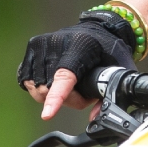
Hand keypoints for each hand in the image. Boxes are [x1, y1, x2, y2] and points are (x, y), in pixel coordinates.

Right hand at [19, 12, 135, 117]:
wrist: (97, 28)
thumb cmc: (108, 49)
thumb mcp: (119, 68)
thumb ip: (109, 92)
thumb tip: (95, 118)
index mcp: (80, 46)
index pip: (64, 77)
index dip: (56, 97)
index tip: (48, 114)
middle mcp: (56, 43)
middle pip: (50, 89)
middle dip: (67, 100)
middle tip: (83, 94)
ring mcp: (41, 44)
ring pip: (37, 88)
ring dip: (52, 95)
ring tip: (71, 86)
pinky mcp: (31, 48)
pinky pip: (28, 80)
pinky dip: (40, 88)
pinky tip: (54, 82)